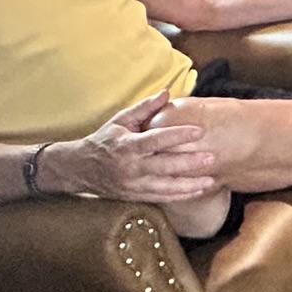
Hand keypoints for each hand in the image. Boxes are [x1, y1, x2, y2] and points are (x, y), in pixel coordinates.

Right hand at [39, 90, 216, 202]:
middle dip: (189, 163)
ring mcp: (134, 185)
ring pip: (166, 188)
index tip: (199, 131)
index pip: (156, 140)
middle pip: (164, 166)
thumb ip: (145, 108)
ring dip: (190, 185)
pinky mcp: (136, 196)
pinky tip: (198, 191)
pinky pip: (162, 198)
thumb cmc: (104, 140)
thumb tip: (167, 92)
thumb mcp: (120, 120)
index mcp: (128, 145)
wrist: (79, 169)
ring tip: (211, 180)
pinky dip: (181, 196)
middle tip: (212, 158)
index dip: (178, 135)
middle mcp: (131, 167)